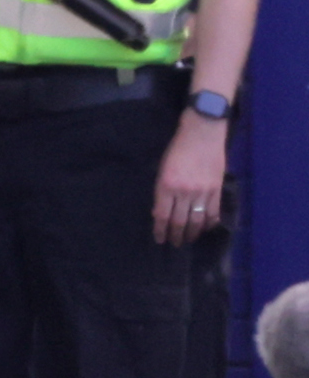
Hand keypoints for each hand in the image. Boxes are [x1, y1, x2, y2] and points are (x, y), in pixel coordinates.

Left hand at [154, 112, 229, 245]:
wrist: (202, 133)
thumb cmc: (177, 149)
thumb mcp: (163, 169)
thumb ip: (162, 190)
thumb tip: (162, 212)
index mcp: (165, 186)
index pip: (162, 215)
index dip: (160, 230)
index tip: (160, 239)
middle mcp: (183, 192)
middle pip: (179, 221)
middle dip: (176, 235)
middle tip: (175, 244)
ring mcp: (202, 192)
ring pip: (196, 220)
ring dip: (192, 233)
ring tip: (188, 239)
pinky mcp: (217, 189)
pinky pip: (213, 212)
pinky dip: (209, 223)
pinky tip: (205, 228)